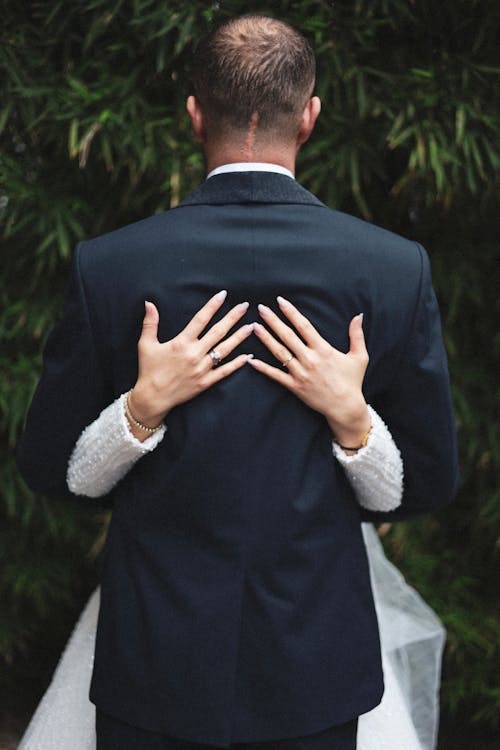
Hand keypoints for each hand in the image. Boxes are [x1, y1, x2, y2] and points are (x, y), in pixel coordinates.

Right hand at [128, 291, 252, 437]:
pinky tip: (248, 356)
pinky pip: (225, 371)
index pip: (200, 319)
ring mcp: (202, 368)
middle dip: (233, 317)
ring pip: (225, 350)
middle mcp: (194, 354)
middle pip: (218, 332)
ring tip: (251, 326)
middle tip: (245, 306)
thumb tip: (149, 303)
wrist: (153, 397)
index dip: (213, 306)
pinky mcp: (205, 382)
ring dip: (239, 337)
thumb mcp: (146, 344)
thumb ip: (150, 322)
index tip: (223, 294)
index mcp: (181, 342)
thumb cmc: (149, 370)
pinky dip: (237, 364)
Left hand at [249, 296, 370, 448]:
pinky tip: (251, 360)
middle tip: (261, 308)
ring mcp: (300, 373)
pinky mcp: (295, 386)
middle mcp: (310, 359)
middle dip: (273, 321)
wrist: (345, 407)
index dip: (291, 312)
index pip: (304, 326)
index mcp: (323, 350)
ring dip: (266, 339)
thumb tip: (358, 315)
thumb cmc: (352, 381)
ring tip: (254, 326)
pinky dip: (263, 368)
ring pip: (279, 353)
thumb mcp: (359, 357)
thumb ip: (357, 335)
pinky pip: (276, 376)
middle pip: (287, 336)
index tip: (281, 301)